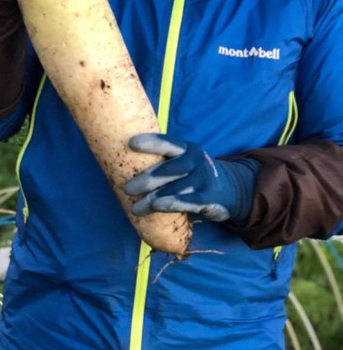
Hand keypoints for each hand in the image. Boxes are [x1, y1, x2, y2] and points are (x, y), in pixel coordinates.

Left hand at [123, 134, 259, 223]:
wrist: (228, 190)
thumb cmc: (192, 174)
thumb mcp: (181, 161)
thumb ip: (161, 161)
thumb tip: (120, 165)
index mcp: (186, 148)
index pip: (168, 142)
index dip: (151, 142)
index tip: (131, 143)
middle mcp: (196, 161)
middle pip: (171, 168)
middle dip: (147, 179)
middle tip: (127, 189)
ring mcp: (204, 180)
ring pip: (177, 188)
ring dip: (154, 199)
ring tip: (136, 207)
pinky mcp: (209, 198)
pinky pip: (190, 202)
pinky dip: (173, 204)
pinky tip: (158, 207)